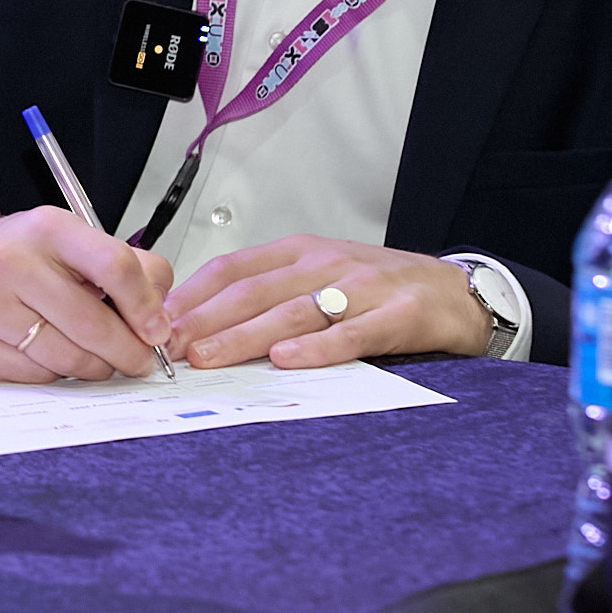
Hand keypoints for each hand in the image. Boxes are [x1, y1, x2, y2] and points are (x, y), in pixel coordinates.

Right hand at [0, 211, 174, 382]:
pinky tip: (49, 355)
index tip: (159, 330)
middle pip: (94, 324)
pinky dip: (54, 374)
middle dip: (129, 352)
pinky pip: (36, 377)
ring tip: (95, 357)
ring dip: (94, 367)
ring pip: (68, 359)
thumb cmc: (10, 255)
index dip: (147, 306)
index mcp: (44, 228)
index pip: (116, 266)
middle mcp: (9, 262)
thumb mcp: (64, 240)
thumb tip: (162, 314)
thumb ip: (121, 265)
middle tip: (140, 359)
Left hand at [164, 236, 487, 368]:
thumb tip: (200, 322)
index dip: (191, 295)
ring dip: (244, 335)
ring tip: (208, 356)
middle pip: (252, 292)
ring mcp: (360, 287)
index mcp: (298, 253)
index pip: (232, 269)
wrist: (456, 291)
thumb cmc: (377, 288)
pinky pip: (352, 333)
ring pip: (292, 311)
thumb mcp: (318, 276)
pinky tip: (289, 359)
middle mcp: (323, 263)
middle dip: (203, 319)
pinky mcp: (396, 315)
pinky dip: (318, 347)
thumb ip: (269, 293)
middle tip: (166, 346)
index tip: (155, 322)